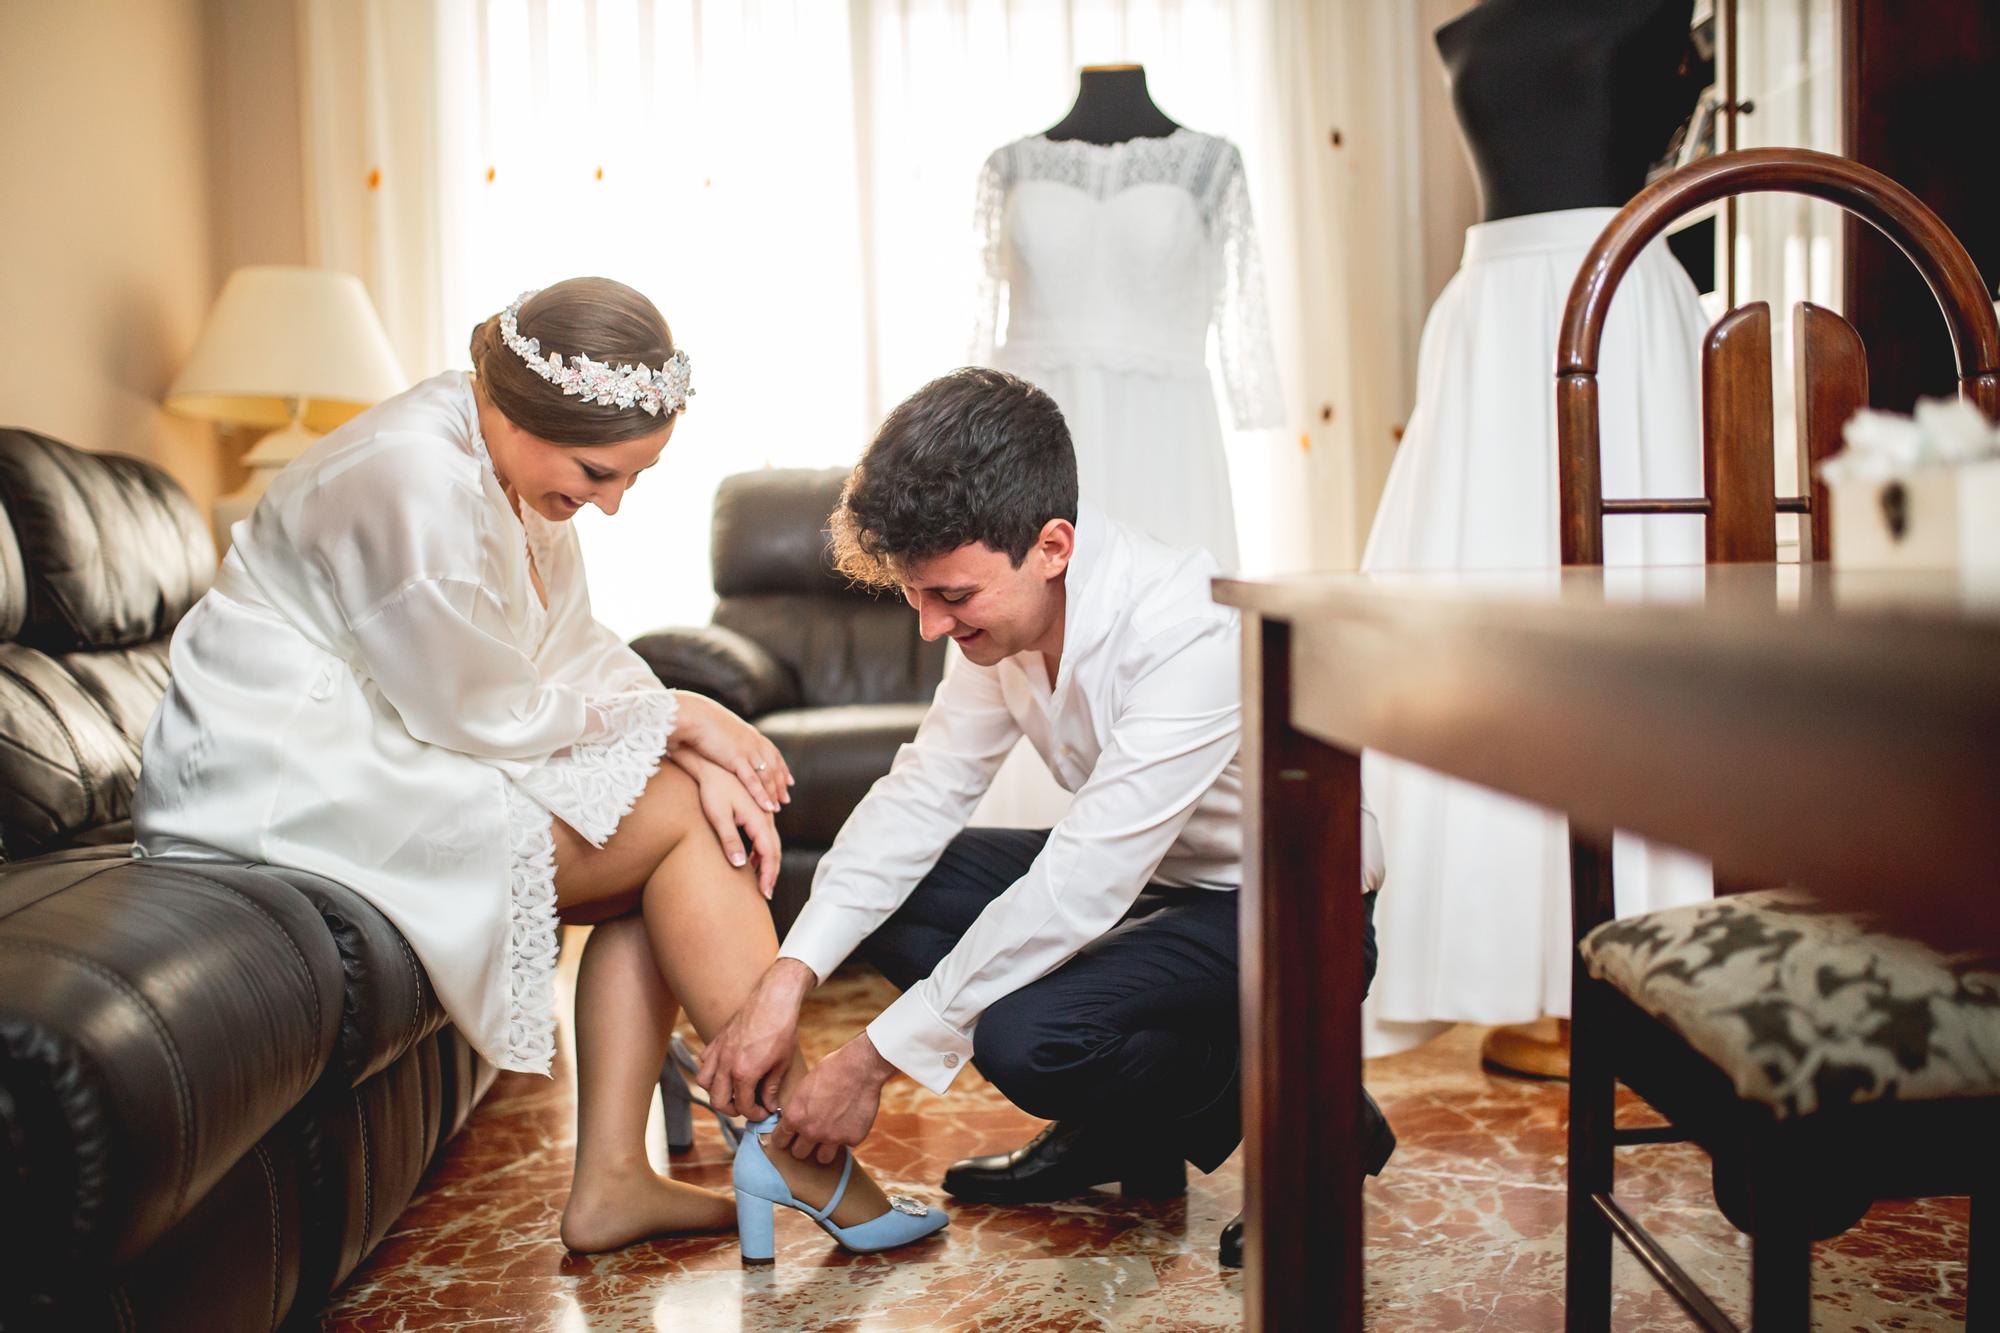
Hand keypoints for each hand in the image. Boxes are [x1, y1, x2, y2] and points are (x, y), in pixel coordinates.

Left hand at [668, 750, 780, 896]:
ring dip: (767, 864)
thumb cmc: (712, 790)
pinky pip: (765, 837)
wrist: (713, 766)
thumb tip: (740, 865)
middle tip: (766, 893)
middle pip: (775, 850)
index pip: (769, 854)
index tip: (765, 893)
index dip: (768, 875)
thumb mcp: (718, 816)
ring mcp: (763, 814)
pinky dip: (762, 852)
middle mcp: (765, 817)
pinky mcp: (757, 812)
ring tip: (759, 882)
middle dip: (771, 873)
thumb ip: (730, 840)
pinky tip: (751, 860)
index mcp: (758, 819)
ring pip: (772, 843)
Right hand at [672, 693, 793, 812]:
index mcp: (751, 734)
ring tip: (777, 808)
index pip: (773, 753)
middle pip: (774, 767)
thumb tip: (725, 741)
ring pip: (767, 776)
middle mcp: (754, 743)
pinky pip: (753, 781)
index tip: (789, 780)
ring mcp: (747, 751)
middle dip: (781, 784)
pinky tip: (767, 807)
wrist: (693, 716)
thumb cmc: (700, 720)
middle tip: (786, 799)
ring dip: (773, 793)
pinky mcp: (737, 759)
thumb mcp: (720, 727)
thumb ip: (728, 736)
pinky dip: (761, 795)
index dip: (782, 768)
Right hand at [696, 958, 814, 1117]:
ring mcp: (718, 1051)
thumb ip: (771, 1088)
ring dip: (717, 1092)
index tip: (765, 1113)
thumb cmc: (782, 1028)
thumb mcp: (782, 1063)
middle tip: (749, 1107)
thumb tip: (770, 1105)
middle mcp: (726, 1064)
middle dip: (734, 1110)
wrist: (774, 998)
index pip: (744, 1106)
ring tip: (734, 1092)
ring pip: (704, 1083)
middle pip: (719, 1101)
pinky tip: (726, 1071)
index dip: (756, 1115)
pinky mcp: (716, 1040)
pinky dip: (711, 1072)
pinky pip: (705, 1062)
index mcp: (744, 1073)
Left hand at [766, 1034, 895, 1164]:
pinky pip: (846, 1144)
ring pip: (822, 1158)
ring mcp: (833, 1138)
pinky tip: (851, 1119)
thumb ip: (798, 1109)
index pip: (780, 1141)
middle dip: (804, 1145)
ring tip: (830, 1136)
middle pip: (799, 1154)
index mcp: (795, 1117)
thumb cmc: (831, 1070)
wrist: (861, 1068)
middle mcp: (811, 1131)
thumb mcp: (805, 1087)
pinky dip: (847, 1135)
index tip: (789, 1138)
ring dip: (824, 1149)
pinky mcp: (853, 1139)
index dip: (784, 1139)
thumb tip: (793, 1120)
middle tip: (812, 1135)